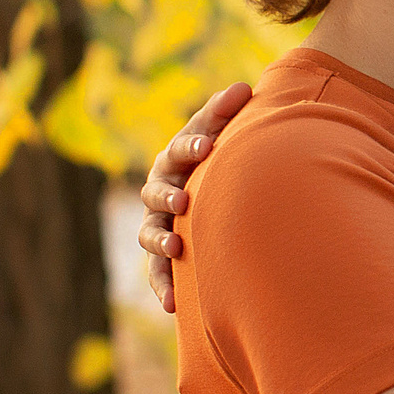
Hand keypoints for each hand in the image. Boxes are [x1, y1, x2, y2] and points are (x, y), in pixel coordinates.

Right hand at [136, 81, 252, 312]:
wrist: (213, 190)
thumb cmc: (218, 155)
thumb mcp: (220, 131)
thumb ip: (227, 112)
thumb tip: (243, 87)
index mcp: (176, 158)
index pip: (180, 148)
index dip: (191, 146)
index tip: (207, 146)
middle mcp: (161, 189)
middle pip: (157, 190)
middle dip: (168, 194)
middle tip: (184, 200)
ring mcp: (158, 222)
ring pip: (150, 233)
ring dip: (160, 240)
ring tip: (175, 248)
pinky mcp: (164, 255)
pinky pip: (158, 272)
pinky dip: (163, 287)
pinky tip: (173, 306)